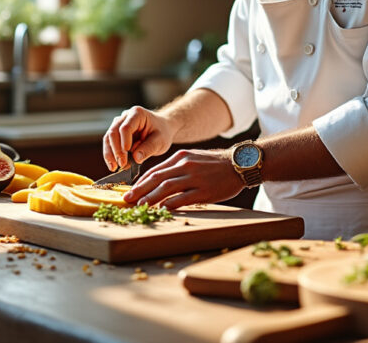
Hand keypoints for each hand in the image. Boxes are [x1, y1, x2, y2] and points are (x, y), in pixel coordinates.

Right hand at [102, 106, 175, 171]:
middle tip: (122, 164)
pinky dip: (110, 156)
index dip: (124, 141)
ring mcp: (119, 125)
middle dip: (116, 150)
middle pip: (113, 132)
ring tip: (114, 168)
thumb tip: (136, 158)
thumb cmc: (162, 132)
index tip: (128, 152)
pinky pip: (109, 145)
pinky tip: (113, 166)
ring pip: (108, 139)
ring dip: (110, 154)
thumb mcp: (161, 140)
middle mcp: (125, 117)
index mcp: (137, 114)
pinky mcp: (117, 134)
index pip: (126, 127)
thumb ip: (149, 148)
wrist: (162, 129)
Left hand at [124, 148, 243, 209]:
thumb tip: (159, 179)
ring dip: (150, 198)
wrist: (240, 164)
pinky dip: (169, 205)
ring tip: (140, 207)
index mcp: (180, 157)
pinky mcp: (203, 191)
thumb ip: (177, 167)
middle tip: (127, 200)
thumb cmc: (216, 164)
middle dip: (140, 190)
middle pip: (156, 179)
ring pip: (166, 188)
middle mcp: (185, 166)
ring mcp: (194, 178)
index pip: (155, 170)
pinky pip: (182, 199)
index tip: (131, 191)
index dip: (140, 182)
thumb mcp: (194, 158)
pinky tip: (161, 210)